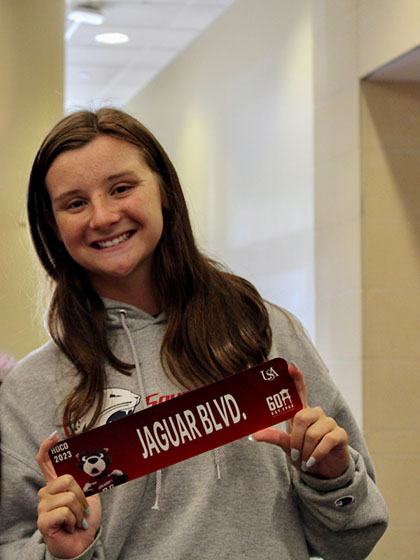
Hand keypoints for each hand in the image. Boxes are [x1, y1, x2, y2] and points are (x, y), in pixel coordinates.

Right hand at [36, 432, 101, 558]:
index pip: (45, 462)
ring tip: (77, 520)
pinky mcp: (43, 521)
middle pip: (66, 479)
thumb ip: (86, 480)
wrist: (82, 543)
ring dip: (80, 511)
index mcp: (56, 484)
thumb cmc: (85, 519)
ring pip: (69, 496)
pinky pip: (65, 511)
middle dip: (82, 495)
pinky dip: (74, 520)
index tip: (54, 436)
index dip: (47, 447)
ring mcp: (42, 507)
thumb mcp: (89, 495)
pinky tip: (70, 527)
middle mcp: (46, 493)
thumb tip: (99, 460)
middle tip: (83, 509)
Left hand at [253, 363, 349, 478]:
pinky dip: (316, 455)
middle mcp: (316, 413)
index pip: (300, 390)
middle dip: (295, 440)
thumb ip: (274, 437)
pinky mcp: (340, 434)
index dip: (296, 377)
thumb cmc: (304, 453)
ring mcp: (329, 422)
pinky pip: (326, 441)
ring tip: (304, 460)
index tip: (290, 365)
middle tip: (294, 455)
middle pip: (301, 417)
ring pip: (312, 433)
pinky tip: (312, 462)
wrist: (324, 470)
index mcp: (302, 412)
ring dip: (305, 451)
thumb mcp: (287, 446)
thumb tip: (254, 435)